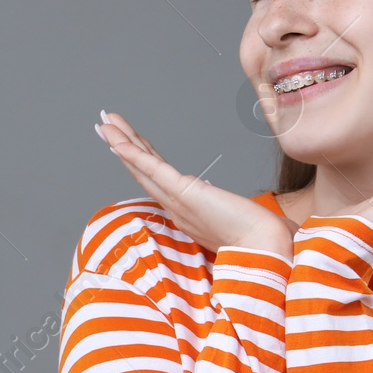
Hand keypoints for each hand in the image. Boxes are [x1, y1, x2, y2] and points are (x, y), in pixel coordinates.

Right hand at [98, 111, 298, 257]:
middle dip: (123, 147)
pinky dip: (133, 153)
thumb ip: (227, 209)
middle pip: (143, 172)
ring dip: (121, 143)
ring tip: (104, 123)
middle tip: (105, 126)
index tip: (128, 144)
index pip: (159, 180)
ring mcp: (178, 202)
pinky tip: (118, 140)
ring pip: (142, 167)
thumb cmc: (261, 240)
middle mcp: (176, 209)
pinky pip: (152, 170)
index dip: (141, 161)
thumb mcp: (238, 219)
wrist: (267, 250)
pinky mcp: (185, 195)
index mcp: (187, 214)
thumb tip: (230, 204)